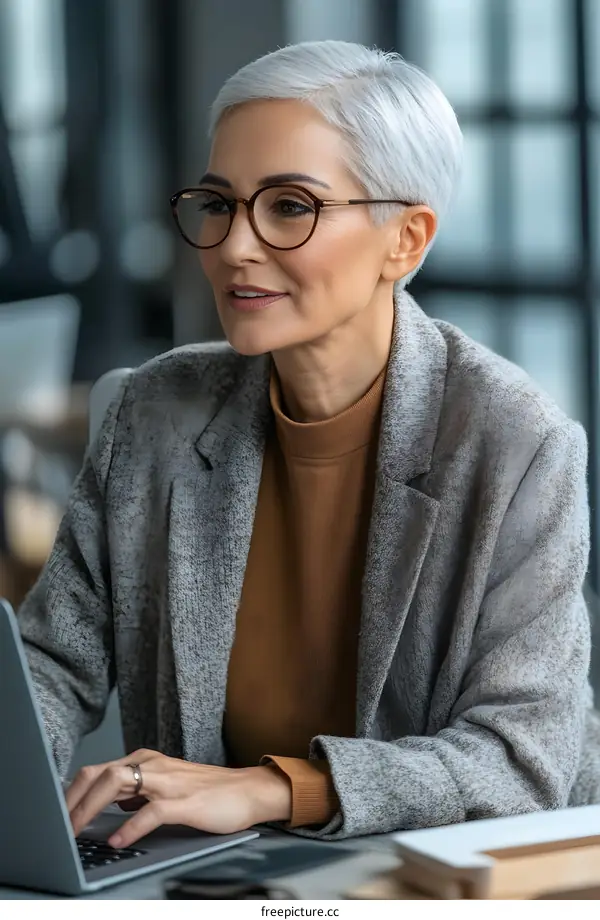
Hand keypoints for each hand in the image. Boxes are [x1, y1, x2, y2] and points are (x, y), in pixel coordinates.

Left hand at [65, 749, 291, 847]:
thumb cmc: (207, 792)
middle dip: (72, 799)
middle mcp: (152, 766)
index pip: (97, 771)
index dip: (71, 793)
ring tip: (74, 831)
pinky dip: (130, 826)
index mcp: (145, 762)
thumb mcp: (164, 787)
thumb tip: (105, 806)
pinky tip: (118, 840)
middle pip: (99, 774)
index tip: (56, 816)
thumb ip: (136, 792)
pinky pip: (150, 811)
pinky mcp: (184, 801)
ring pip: (117, 783)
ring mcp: (168, 781)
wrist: (248, 791)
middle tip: (56, 826)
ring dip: (89, 809)